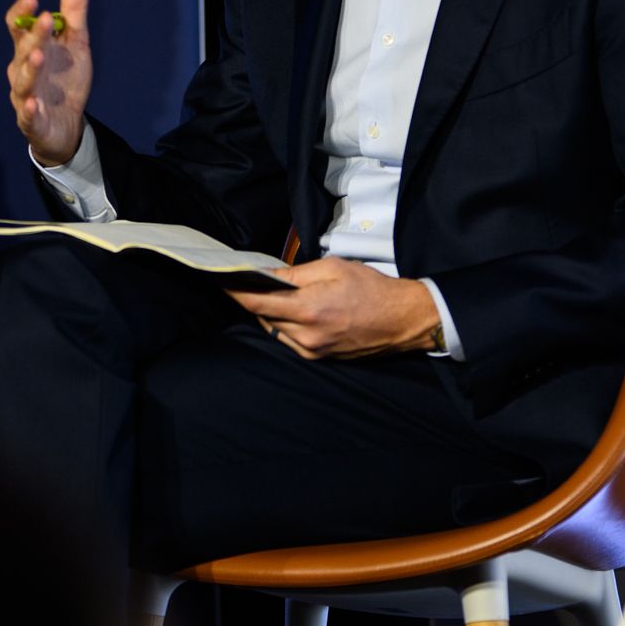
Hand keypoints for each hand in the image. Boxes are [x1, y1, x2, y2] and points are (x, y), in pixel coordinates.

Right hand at [5, 0, 93, 165]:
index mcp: (29, 49)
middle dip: (33, 36)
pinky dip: (29, 111)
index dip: (20, 13)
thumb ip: (73, 9)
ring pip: (22, 82)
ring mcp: (25, 97)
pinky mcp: (33, 123)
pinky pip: (28, 117)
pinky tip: (34, 104)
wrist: (66, 126)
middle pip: (22, 51)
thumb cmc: (64, 80)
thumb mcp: (75, 41)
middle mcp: (22, 70)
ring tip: (39, 56)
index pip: (16, 28)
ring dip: (30, 69)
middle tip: (45, 19)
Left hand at [228, 258, 444, 359]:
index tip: (221, 281)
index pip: (257, 303)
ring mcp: (311, 350)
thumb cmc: (372, 288)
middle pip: (263, 316)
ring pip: (274, 329)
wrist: (402, 320)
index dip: (235, 292)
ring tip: (274, 294)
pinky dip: (284, 325)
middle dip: (253, 299)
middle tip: (248, 280)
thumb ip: (296, 273)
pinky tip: (293, 311)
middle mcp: (306, 335)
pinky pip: (289, 340)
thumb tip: (267, 275)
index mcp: (308, 309)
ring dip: (270, 312)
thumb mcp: (334, 268)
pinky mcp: (319, 357)